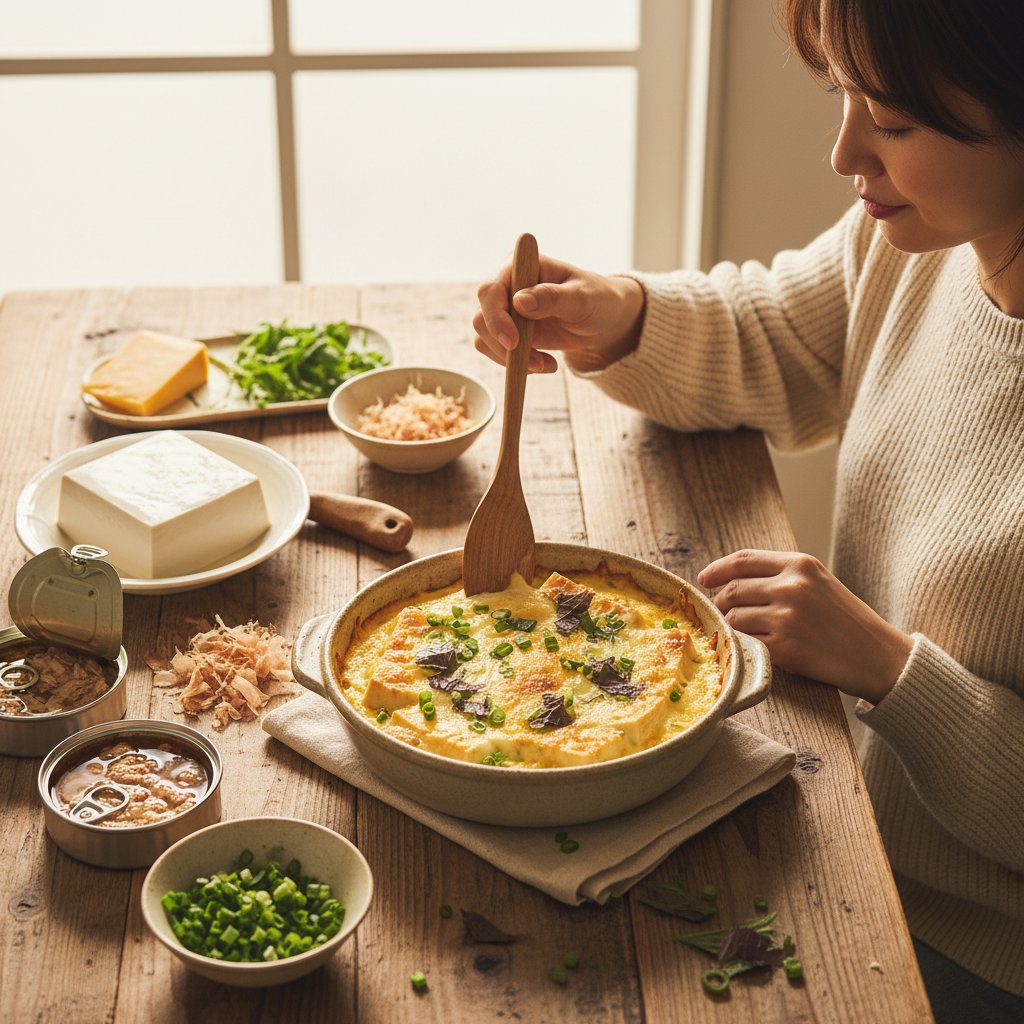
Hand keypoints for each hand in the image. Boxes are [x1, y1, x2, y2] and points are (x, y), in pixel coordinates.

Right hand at [473, 253, 645, 372]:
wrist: (605, 319)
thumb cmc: (598, 299)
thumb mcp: (582, 297)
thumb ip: (553, 297)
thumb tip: (519, 300)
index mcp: (522, 266)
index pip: (491, 290)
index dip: (496, 318)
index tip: (514, 343)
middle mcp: (508, 285)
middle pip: (483, 317)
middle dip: (504, 345)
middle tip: (536, 363)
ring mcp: (507, 310)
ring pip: (485, 338)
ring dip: (510, 358)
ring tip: (546, 365)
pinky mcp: (510, 331)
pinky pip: (496, 351)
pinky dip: (515, 364)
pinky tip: (544, 364)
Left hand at [697, 550, 913, 703]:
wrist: (878, 656)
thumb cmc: (845, 620)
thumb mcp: (817, 582)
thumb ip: (779, 576)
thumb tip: (729, 579)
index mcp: (800, 564)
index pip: (743, 560)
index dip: (717, 569)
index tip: (703, 578)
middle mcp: (792, 587)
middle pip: (732, 589)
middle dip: (720, 601)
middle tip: (721, 610)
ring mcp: (787, 617)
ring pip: (733, 617)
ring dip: (730, 625)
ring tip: (744, 630)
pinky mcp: (784, 647)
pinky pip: (745, 641)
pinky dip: (742, 644)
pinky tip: (752, 645)